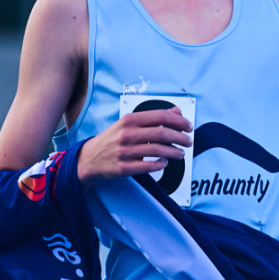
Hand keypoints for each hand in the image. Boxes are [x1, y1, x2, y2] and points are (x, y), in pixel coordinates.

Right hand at [76, 107, 192, 182]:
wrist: (89, 159)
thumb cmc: (112, 139)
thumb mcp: (129, 124)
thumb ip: (153, 118)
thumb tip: (177, 111)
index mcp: (129, 120)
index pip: (161, 116)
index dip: (179, 121)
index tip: (189, 126)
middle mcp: (127, 134)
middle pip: (162, 133)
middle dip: (181, 138)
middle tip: (188, 142)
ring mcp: (125, 151)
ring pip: (158, 151)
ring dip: (174, 152)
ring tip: (181, 154)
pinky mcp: (124, 167)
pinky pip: (148, 166)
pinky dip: (160, 165)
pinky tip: (164, 163)